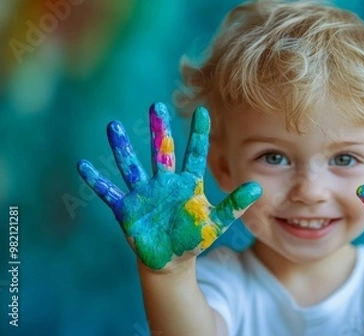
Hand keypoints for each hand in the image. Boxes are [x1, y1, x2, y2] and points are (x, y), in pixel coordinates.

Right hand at [77, 103, 261, 270]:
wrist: (172, 259)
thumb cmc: (194, 237)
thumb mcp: (216, 222)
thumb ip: (234, 205)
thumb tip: (257, 188)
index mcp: (187, 184)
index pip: (195, 153)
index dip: (199, 134)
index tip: (204, 110)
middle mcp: (164, 183)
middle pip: (161, 152)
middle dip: (158, 130)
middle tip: (157, 105)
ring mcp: (145, 194)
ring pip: (132, 166)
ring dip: (122, 148)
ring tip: (112, 126)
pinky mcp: (127, 209)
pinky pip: (110, 192)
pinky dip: (97, 181)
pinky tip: (83, 165)